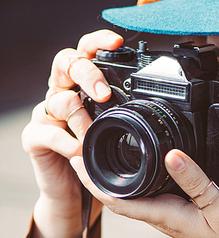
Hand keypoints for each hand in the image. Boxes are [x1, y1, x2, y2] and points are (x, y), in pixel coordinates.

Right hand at [22, 29, 123, 237]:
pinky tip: (79, 152)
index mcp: (83, 87)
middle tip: (104, 94)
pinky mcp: (34, 137)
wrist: (75, 196)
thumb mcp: (120, 136)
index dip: (98, 42)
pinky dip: (67, 142)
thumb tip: (166, 107)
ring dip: (81, 119)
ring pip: (60, 100)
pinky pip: (48, 132)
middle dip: (87, 74)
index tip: (117, 42)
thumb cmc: (99, 161)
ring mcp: (46, 114)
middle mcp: (62, 93)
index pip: (86, 52)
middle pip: (67, 63)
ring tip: (93, 137)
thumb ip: (129, 117)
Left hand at [71, 149, 218, 237]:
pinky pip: (153, 193)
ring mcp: (173, 216)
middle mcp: (164, 216)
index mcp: (167, 216)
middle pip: (119, 195)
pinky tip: (142, 162)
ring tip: (99, 147)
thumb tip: (170, 155)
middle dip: (95, 172)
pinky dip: (139, 177)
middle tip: (80, 141)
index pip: (118, 200)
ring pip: (133, 194)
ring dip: (114, 174)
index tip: (75, 156)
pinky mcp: (184, 212)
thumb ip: (196, 182)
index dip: (93, 181)